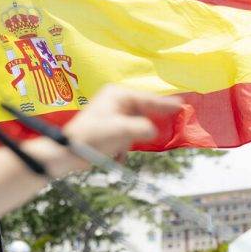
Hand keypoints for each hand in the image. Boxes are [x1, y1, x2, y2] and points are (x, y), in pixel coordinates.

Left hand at [63, 84, 181, 158]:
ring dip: (129, 141)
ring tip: (119, 148)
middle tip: (162, 130)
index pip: (147, 98)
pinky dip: (123, 147)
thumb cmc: (92, 137)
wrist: (67, 153)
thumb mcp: (121, 131)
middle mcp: (115, 101)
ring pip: (134, 127)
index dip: (165, 104)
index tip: (183, 106)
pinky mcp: (108, 128)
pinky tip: (114, 156)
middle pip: (142, 112)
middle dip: (144, 126)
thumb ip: (142, 128)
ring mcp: (111, 114)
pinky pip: (125, 136)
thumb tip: (154, 130)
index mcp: (117, 95)